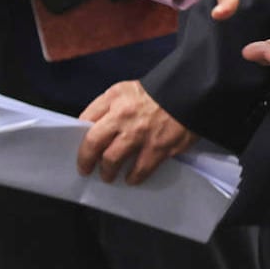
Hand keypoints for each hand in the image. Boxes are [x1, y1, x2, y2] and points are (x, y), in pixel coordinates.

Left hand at [77, 80, 196, 184]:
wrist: (190, 91)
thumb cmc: (157, 91)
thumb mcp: (127, 89)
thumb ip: (108, 105)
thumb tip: (92, 127)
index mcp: (115, 98)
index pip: (86, 119)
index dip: (79, 136)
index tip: (80, 147)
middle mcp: (123, 115)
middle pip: (93, 143)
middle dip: (86, 160)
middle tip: (85, 169)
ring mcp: (140, 134)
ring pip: (112, 160)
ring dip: (107, 172)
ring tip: (108, 176)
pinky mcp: (158, 148)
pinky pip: (139, 170)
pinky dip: (133, 177)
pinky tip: (131, 179)